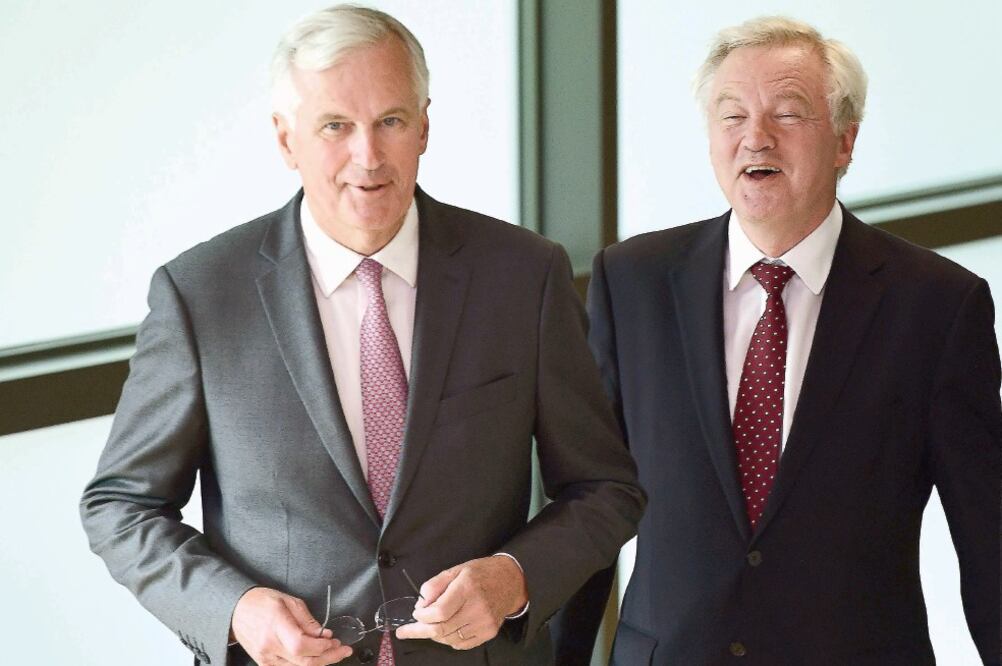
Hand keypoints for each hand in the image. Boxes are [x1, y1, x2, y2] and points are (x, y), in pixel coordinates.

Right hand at [231, 587, 352, 664]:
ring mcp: (266, 658)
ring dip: (319, 662)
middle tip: (342, 650)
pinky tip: (315, 657)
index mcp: (275, 625)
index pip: (302, 645)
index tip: (334, 640)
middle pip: (304, 661)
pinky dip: (304, 664)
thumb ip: (307, 619)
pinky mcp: (264, 663)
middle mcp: (269, 646)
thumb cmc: (260, 602)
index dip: (322, 647)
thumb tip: (323, 634)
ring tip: (332, 652)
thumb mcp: (288, 601)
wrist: (236, 611)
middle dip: (328, 657)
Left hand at [395, 555, 528, 649]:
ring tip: (431, 625)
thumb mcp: (456, 570)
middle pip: (442, 629)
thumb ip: (435, 585)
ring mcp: (484, 622)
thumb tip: (421, 603)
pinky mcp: (488, 632)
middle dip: (420, 631)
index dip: (422, 616)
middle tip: (408, 630)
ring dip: (435, 634)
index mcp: (467, 588)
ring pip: (449, 639)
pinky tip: (447, 629)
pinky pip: (461, 644)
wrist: (511, 581)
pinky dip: (449, 639)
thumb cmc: (482, 574)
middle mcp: (477, 607)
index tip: (416, 613)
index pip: (439, 612)